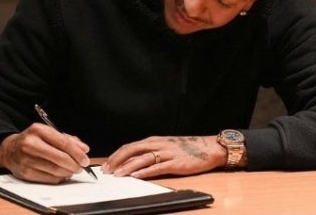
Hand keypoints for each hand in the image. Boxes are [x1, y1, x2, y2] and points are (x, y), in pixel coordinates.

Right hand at [0, 123, 90, 183]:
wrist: (9, 150)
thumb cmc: (32, 140)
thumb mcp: (48, 133)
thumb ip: (67, 139)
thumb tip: (84, 149)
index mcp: (38, 130)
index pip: (63, 143)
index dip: (77, 153)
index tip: (85, 159)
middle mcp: (31, 144)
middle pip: (60, 158)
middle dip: (75, 164)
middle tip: (81, 167)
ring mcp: (27, 160)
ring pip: (56, 170)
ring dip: (68, 172)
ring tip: (72, 170)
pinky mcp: (26, 173)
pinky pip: (49, 179)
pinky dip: (59, 178)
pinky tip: (62, 174)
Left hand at [102, 135, 226, 178]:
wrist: (208, 148)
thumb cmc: (186, 148)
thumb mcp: (165, 146)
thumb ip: (150, 153)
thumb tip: (132, 162)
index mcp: (153, 141)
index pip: (130, 146)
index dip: (116, 155)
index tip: (107, 164)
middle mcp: (158, 145)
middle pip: (132, 150)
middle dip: (117, 160)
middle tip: (107, 170)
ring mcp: (166, 153)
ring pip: (142, 159)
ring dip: (128, 167)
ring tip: (118, 174)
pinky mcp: (175, 163)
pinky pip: (157, 167)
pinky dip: (146, 171)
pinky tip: (137, 175)